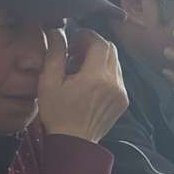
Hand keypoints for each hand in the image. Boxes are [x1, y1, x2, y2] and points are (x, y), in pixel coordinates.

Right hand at [36, 27, 128, 141]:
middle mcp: (114, 82)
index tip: (73, 38)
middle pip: (111, 50)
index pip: (100, 43)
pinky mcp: (124, 100)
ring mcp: (122, 92)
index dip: (87, 35)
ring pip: (116, 63)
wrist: (74, 141)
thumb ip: (55, 54)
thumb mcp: (49, 82)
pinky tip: (89, 81)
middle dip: (94, 44)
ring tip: (80, 66)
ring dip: (100, 58)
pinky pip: (118, 77)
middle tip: (75, 51)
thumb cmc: (57, 112)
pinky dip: (105, 72)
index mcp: (96, 77)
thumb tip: (57, 32)